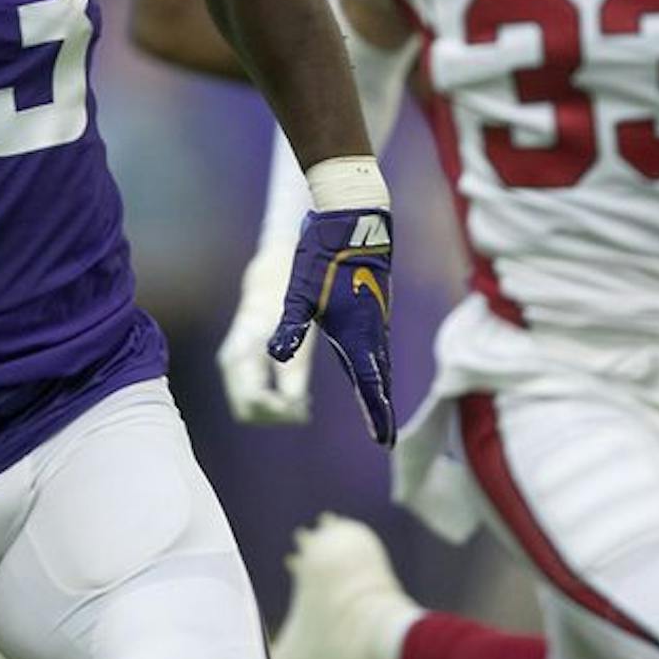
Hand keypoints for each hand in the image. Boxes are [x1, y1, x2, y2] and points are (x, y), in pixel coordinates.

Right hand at [218, 275, 313, 424]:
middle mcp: (232, 364)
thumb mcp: (295, 326)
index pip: (251, 400)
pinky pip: (256, 399)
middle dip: (277, 416)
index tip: (303, 407)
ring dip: (277, 413)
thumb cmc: (286, 293)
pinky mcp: (246, 369)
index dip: (277, 411)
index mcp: (239, 352)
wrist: (271, 273)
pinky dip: (276, 404)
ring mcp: (236, 368)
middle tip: (305, 408)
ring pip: (251, 410)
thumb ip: (294, 361)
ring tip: (304, 403)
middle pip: (248, 412)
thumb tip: (294, 401)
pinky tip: (298, 397)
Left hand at [269, 208, 393, 446]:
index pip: (369, 384)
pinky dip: (377, 363)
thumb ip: (290, 325)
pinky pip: (378, 344)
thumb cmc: (324, 255)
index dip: (376, 413)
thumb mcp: (300, 292)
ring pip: (379, 360)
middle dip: (380, 406)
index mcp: (357, 333)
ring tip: (378, 406)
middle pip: (379, 377)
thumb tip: (274, 355)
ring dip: (379, 385)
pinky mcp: (374, 304)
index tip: (383, 439)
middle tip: (385, 435)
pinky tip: (369, 363)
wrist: (354, 218)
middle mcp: (372, 329)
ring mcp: (376, 315)